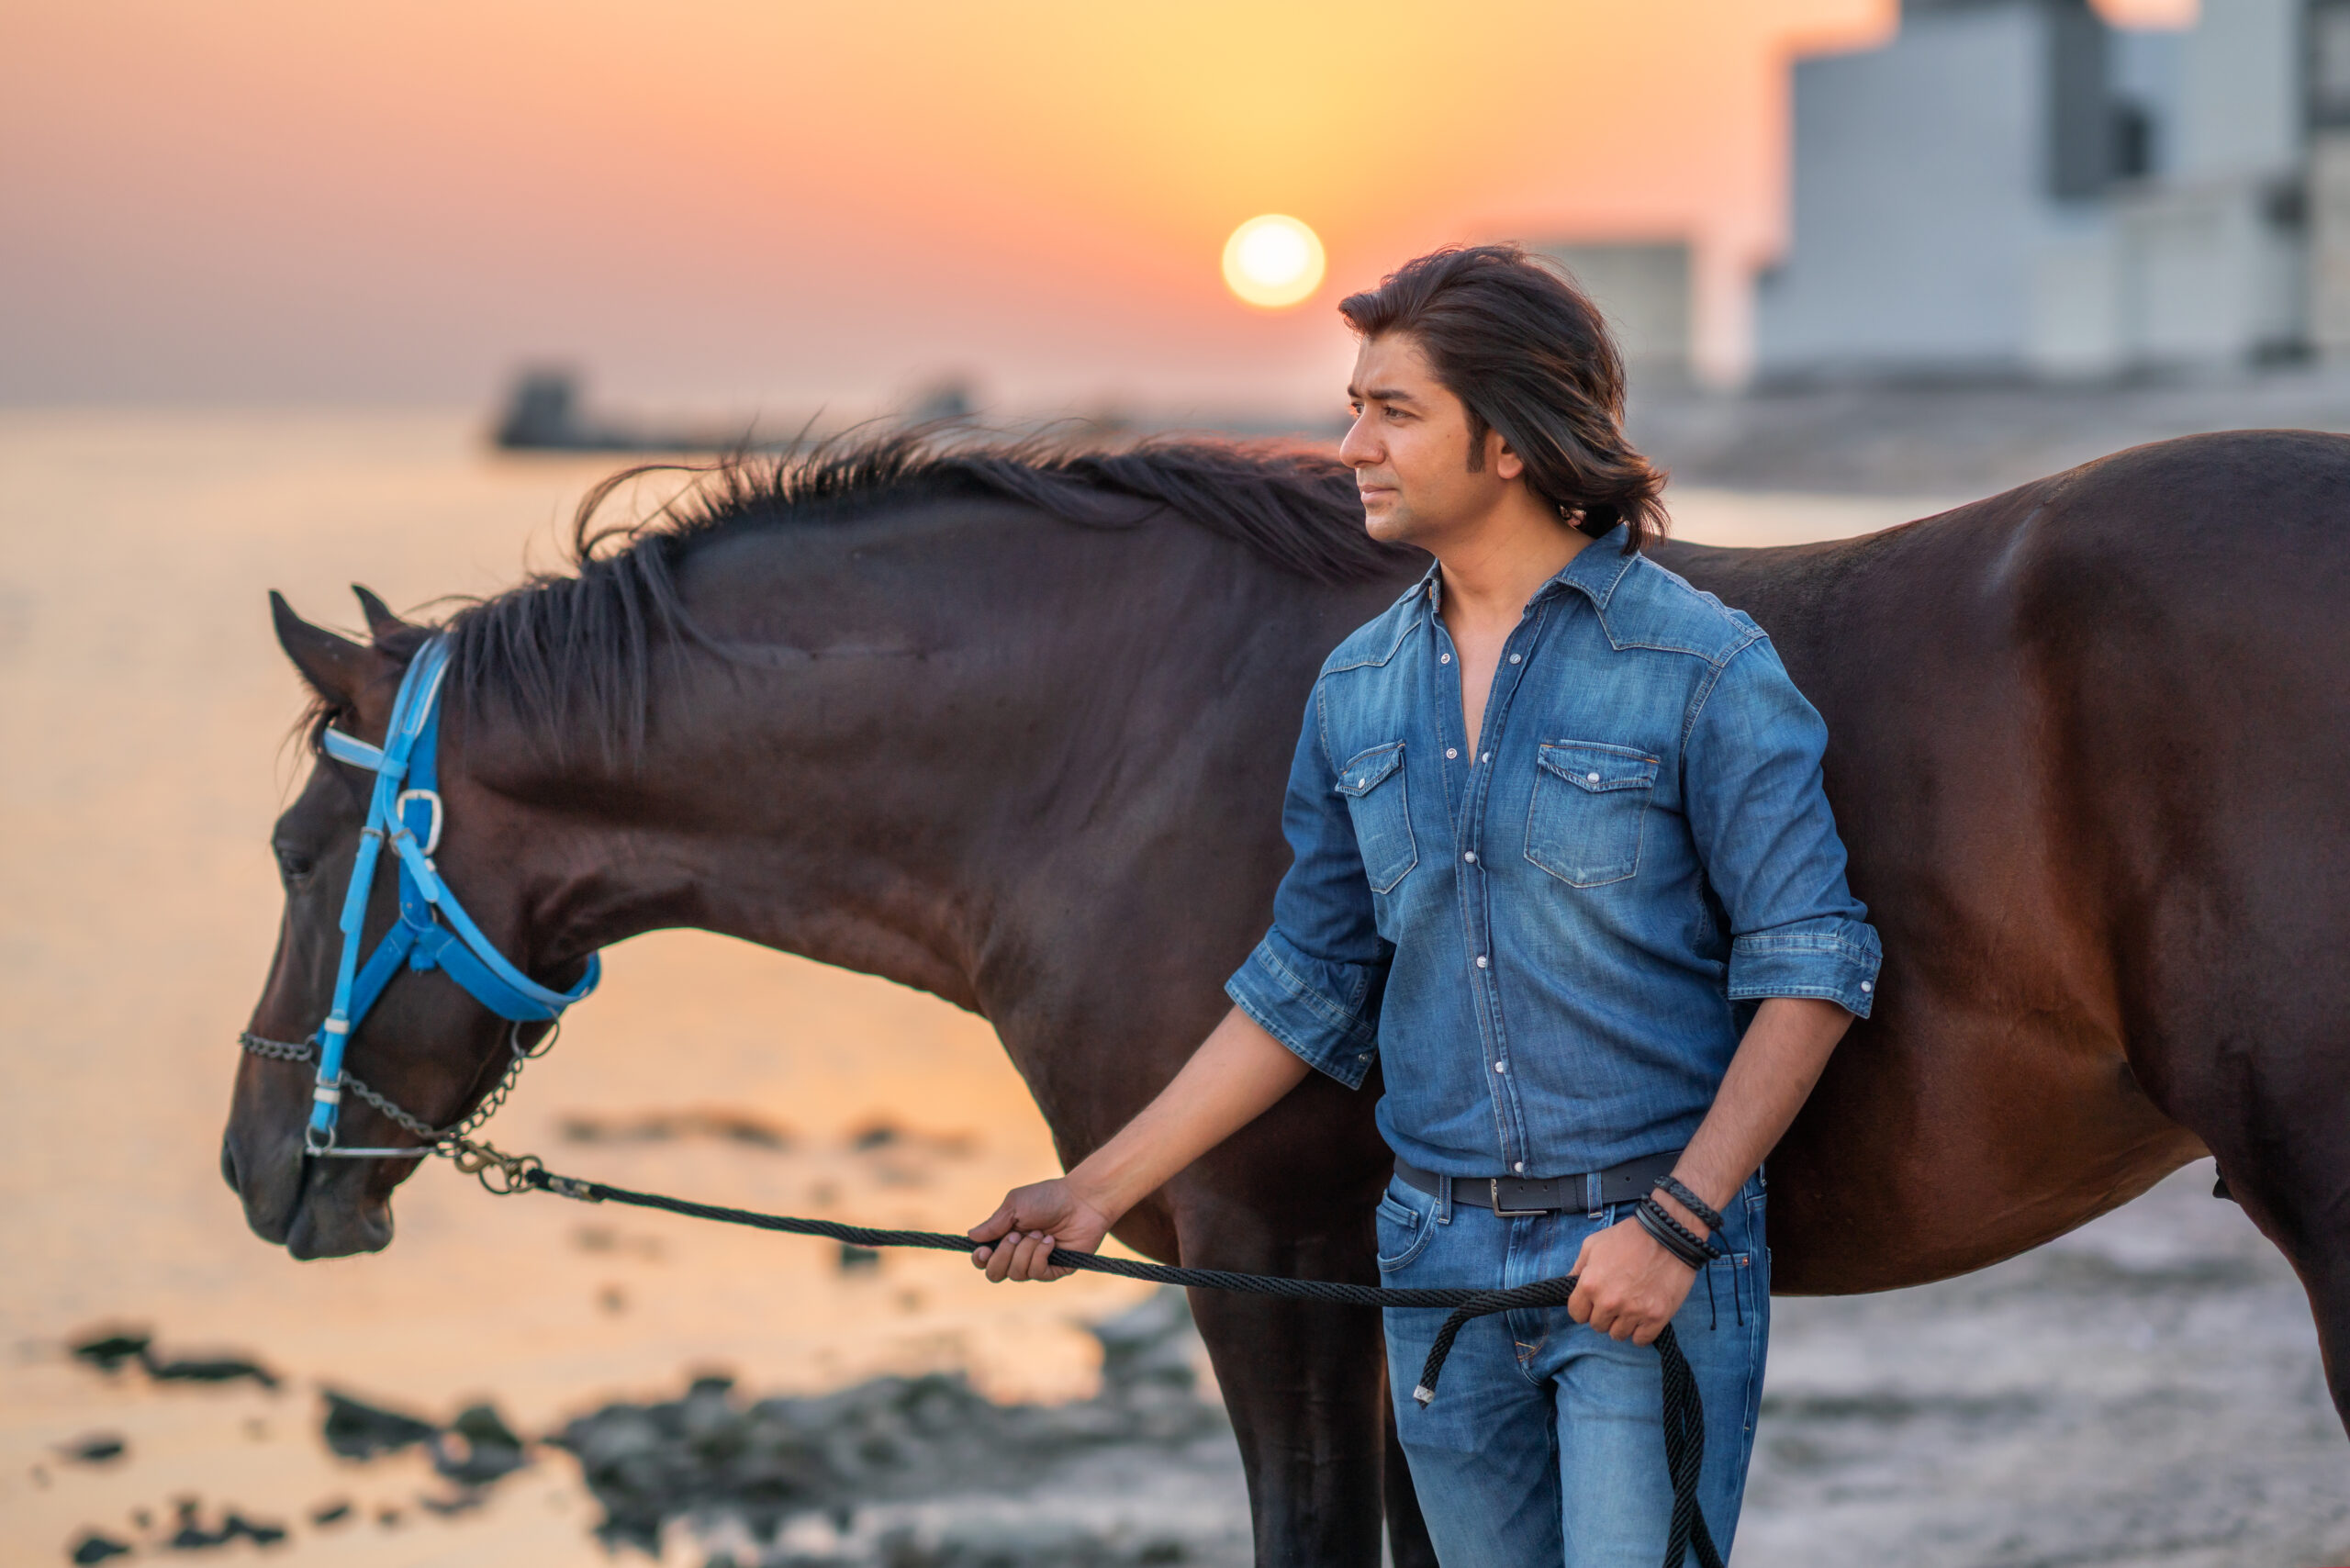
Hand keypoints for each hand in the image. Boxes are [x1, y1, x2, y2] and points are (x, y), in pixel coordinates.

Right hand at [968, 1177, 1114, 1282]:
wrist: (1082, 1199)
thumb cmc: (1048, 1197)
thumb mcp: (1015, 1204)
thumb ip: (994, 1223)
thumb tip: (971, 1237)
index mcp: (1006, 1237)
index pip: (985, 1260)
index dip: (980, 1259)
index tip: (984, 1250)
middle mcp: (1019, 1254)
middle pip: (995, 1273)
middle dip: (1002, 1256)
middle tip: (1016, 1236)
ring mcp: (1037, 1263)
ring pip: (1016, 1274)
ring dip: (1025, 1251)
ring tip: (1040, 1233)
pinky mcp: (1056, 1269)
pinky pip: (1037, 1273)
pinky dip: (1040, 1256)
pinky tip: (1050, 1242)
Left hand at [1566, 1215, 1700, 1344]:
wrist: (1668, 1234)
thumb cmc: (1629, 1237)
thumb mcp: (1593, 1244)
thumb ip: (1578, 1268)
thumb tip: (1569, 1285)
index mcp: (1590, 1284)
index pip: (1577, 1315)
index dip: (1584, 1308)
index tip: (1593, 1302)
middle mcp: (1609, 1302)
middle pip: (1598, 1326)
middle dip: (1604, 1315)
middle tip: (1617, 1299)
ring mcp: (1633, 1312)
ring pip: (1619, 1335)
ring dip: (1623, 1324)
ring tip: (1632, 1305)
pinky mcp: (1656, 1318)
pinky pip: (1641, 1340)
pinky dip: (1641, 1331)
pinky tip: (1644, 1315)